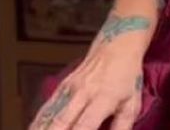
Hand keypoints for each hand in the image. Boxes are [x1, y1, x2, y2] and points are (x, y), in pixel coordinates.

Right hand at [30, 14, 150, 129]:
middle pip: (60, 122)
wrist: (116, 47)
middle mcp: (83, 93)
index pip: (85, 125)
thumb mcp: (132, 103)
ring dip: (41, 129)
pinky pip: (45, 108)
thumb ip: (122, 127)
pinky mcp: (61, 86)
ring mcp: (69, 88)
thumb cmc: (127, 78)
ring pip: (48, 116)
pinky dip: (38, 123)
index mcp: (104, 98)